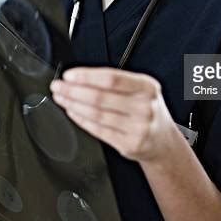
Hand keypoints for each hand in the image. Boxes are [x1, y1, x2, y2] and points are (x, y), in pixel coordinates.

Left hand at [49, 67, 179, 162]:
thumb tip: (81, 77)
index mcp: (147, 87)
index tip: (69, 75)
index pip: (112, 78)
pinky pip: (98, 130)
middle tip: (58, 87)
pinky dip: (81, 120)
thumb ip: (117, 82)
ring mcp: (138, 127)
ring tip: (62, 98)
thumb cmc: (146, 109)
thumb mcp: (142, 89)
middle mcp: (144, 107)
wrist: (162, 140)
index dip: (87, 76)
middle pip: (100, 97)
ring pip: (97, 114)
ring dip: (73, 105)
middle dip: (73, 91)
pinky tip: (73, 112)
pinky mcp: (129, 144)